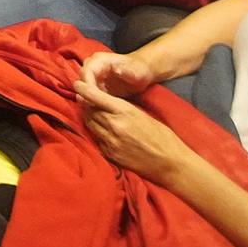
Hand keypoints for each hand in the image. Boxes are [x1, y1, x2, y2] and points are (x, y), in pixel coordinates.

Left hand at [76, 85, 195, 185]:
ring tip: (90, 112)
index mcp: (124, 111)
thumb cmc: (161, 135)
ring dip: (89, 117)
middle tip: (84, 99)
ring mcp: (110, 142)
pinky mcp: (110, 155)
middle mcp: (114, 125)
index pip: (96, 97)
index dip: (84, 89)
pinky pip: (97, 140)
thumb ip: (122, 108)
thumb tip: (107, 103)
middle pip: (89, 111)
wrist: (170, 162)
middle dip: (85, 104)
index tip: (77, 84)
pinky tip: (101, 130)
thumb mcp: (142, 114)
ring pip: (90, 125)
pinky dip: (96, 133)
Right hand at [78, 50, 156, 102]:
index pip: (86, 72)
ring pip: (83, 87)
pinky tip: (97, 109)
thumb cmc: (139, 70)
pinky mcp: (96, 83)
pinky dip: (91, 100)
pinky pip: (89, 92)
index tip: (92, 98)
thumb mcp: (135, 71)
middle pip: (81, 80)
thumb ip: (127, 71)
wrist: (141, 70)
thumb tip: (117, 70)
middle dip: (85, 94)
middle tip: (93, 107)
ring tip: (95, 109)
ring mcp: (94, 74)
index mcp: (100, 60)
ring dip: (87, 98)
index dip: (87, 86)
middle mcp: (93, 65)